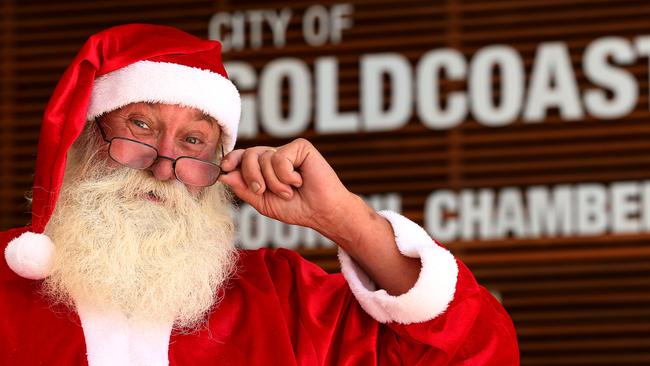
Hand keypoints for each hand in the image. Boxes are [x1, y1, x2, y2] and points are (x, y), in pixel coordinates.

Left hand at [218, 138, 353, 233]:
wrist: (321, 212)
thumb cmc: (296, 208)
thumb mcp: (263, 203)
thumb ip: (244, 189)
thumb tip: (223, 175)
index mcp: (265, 167)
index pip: (243, 156)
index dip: (232, 159)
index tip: (225, 167)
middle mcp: (275, 155)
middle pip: (249, 154)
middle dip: (251, 176)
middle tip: (262, 190)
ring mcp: (288, 150)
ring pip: (263, 158)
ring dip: (274, 182)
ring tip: (289, 191)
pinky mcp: (301, 147)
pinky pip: (279, 158)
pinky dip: (286, 176)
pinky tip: (300, 180)